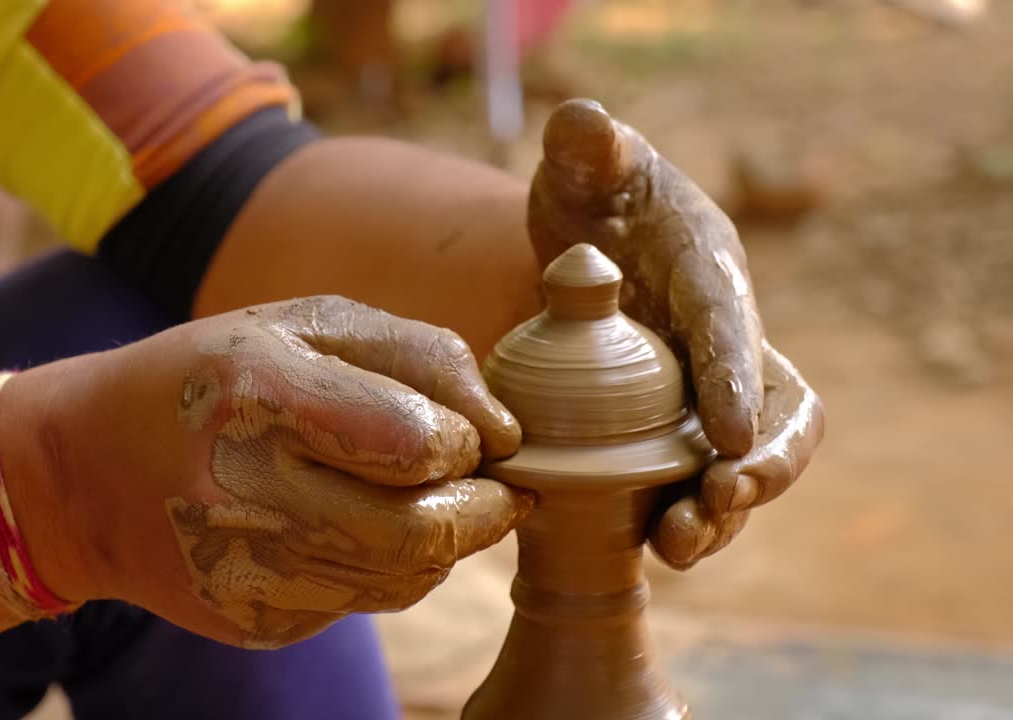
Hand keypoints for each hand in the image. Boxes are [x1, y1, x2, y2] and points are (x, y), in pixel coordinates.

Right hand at [21, 296, 529, 647]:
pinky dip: (389, 567)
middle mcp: (244, 494)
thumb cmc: (209, 379)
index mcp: (257, 396)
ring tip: (430, 499)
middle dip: (482, 508)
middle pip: (420, 531)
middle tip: (494, 484)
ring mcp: (246, 572)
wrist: (84, 476)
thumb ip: (415, 353)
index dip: (465, 439)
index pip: (413, 443)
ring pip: (404, 578)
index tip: (473, 431)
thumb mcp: (300, 324)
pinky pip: (364, 603)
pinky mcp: (253, 621)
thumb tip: (504, 427)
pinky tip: (357, 527)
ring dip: (444, 539)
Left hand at [527, 99, 823, 567]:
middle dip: (761, 461)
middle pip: (776, 405)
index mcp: (707, 265)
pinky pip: (698, 478)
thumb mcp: (583, 163)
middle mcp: (726, 330)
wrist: (589, 234)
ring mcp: (708, 383)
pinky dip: (685, 515)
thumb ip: (586, 146)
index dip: (736, 375)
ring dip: (724, 508)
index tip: (729, 435)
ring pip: (747, 457)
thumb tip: (584, 123)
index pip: (731, 320)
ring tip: (678, 548)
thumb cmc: (593, 192)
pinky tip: (652, 549)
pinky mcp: (680, 421)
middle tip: (717, 501)